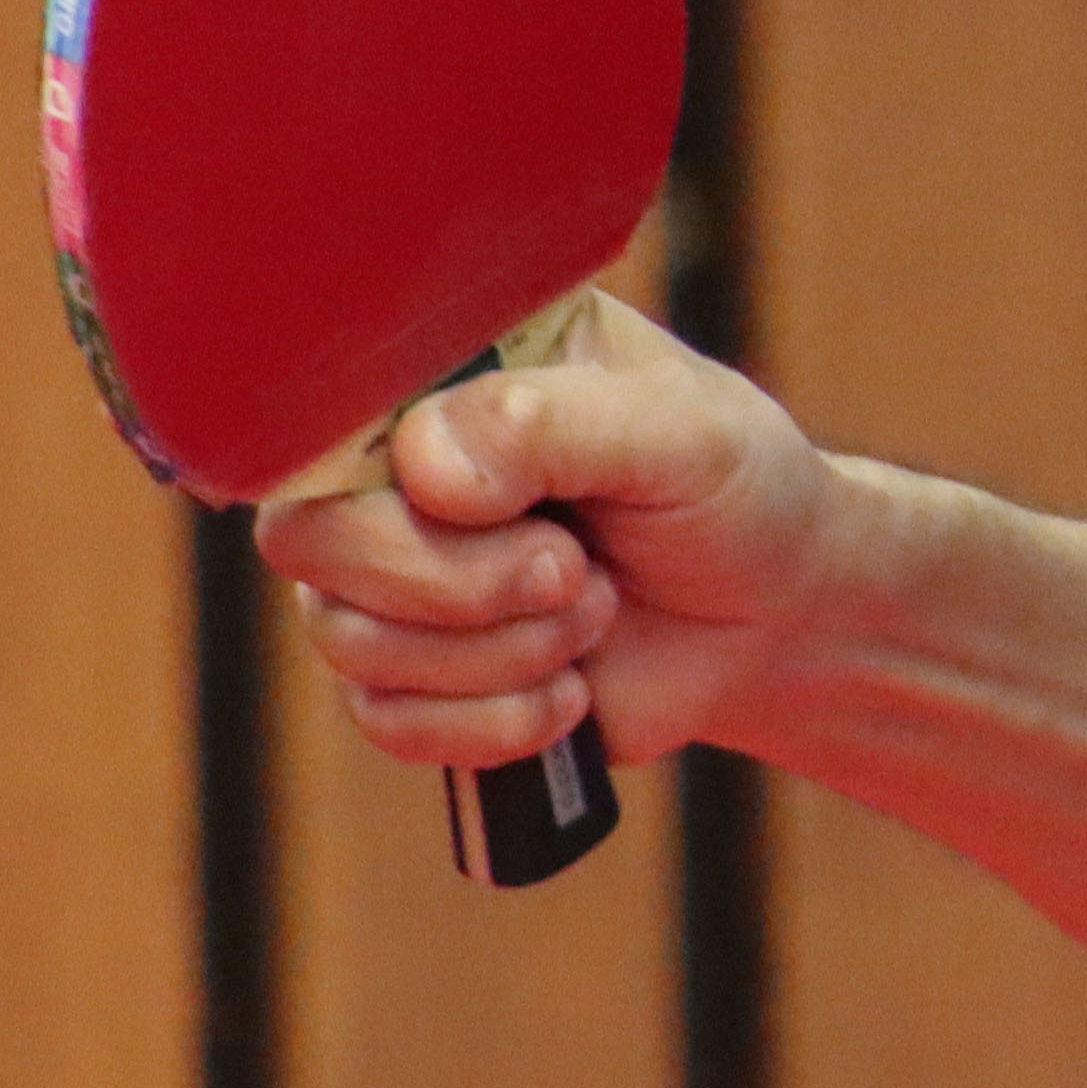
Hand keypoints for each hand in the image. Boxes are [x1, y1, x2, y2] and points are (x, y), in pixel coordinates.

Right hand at [254, 290, 834, 773]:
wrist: (777, 617)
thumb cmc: (736, 494)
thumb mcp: (685, 433)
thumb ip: (557, 424)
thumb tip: (427, 470)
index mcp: (447, 366)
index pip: (322, 407)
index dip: (393, 473)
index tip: (508, 499)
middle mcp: (392, 465)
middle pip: (309, 537)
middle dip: (459, 580)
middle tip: (575, 569)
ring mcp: (390, 571)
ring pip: (347, 638)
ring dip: (499, 651)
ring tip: (596, 612)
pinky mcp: (410, 675)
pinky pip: (386, 719)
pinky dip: (496, 720)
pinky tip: (573, 690)